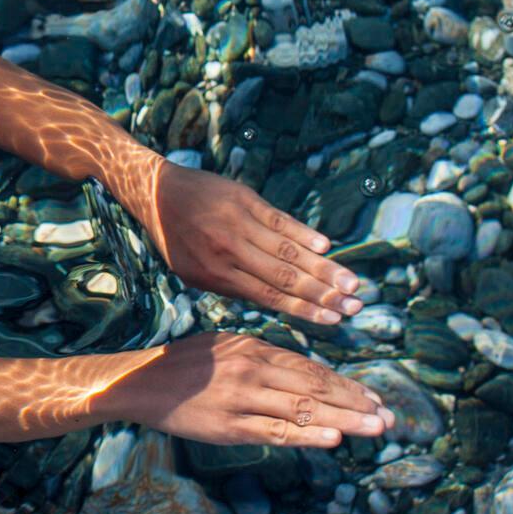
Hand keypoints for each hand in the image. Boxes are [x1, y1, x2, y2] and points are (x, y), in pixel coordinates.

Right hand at [94, 333, 393, 448]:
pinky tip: (332, 438)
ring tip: (374, 428)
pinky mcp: (230, 426)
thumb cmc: (184, 365)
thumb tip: (299, 370)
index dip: (346, 385)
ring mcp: (244, 399)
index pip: (312, 369)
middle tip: (388, 416)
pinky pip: (275, 432)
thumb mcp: (227, 346)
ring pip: (303, 409)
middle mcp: (255, 370)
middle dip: (356, 403)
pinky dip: (306, 435)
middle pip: (316, 388)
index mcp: (256, 349)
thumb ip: (262, 357)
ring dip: (344, 419)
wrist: (141, 383)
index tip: (373, 397)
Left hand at [120, 159, 365, 324]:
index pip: (269, 297)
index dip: (304, 310)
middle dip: (324, 295)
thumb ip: (232, 286)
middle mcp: (230, 252)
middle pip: (285, 277)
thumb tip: (274, 300)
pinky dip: (305, 234)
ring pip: (288, 251)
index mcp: (217, 276)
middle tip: (355, 306)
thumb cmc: (176, 238)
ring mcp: (239, 224)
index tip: (333, 320)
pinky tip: (327, 247)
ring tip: (351, 283)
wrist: (157, 193)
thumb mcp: (193, 273)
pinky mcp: (245, 200)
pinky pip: (280, 220)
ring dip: (323, 269)